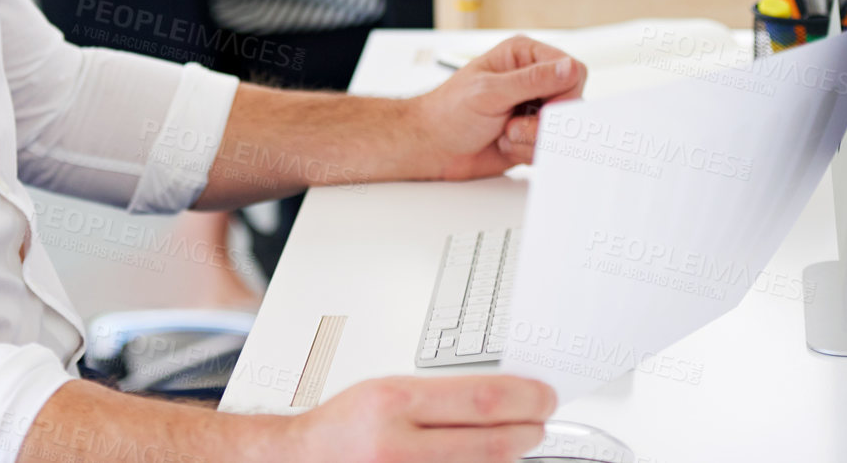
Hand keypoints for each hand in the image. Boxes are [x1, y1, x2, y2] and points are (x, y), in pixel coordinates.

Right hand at [284, 373, 556, 462]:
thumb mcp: (386, 391)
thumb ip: (438, 395)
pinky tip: (488, 460)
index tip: (542, 396)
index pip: (479, 399)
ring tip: (519, 439)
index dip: (523, 399)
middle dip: (528, 429)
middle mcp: (398, 445)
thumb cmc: (345, 426)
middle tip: (543, 420)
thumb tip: (497, 396)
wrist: (304, 459)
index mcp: (393, 403)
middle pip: (490, 441)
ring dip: (510, 455)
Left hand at [408, 35, 586, 178]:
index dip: (564, 93)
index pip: (571, 69)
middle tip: (513, 125)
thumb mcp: (489, 91)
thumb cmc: (449, 111)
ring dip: (531, 139)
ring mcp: (533, 108)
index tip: (543, 108)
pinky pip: (549, 147)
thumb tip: (568, 68)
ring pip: (561, 129)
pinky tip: (504, 144)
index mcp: (523, 56)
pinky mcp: (532, 134)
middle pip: (571, 102)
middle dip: (542, 122)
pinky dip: (527, 152)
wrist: (433, 146)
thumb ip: (532, 80)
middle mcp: (532, 80)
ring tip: (504, 133)